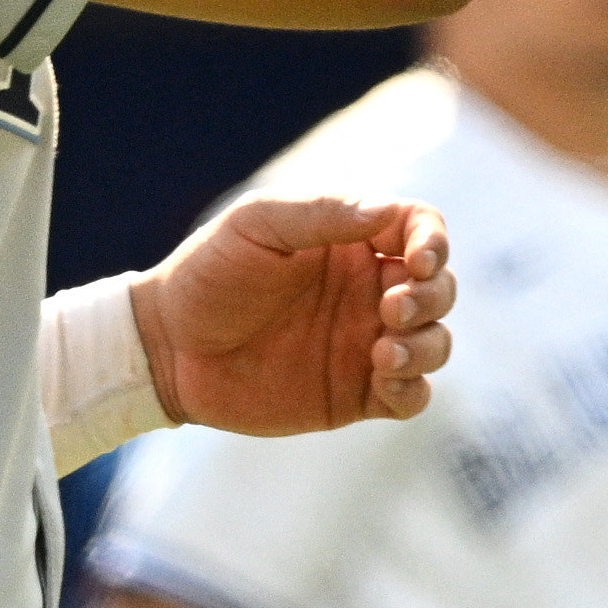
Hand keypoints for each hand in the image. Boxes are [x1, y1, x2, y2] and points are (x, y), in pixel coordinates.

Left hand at [134, 196, 452, 435]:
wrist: (167, 347)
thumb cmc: (208, 273)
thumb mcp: (257, 224)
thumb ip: (324, 212)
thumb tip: (389, 211)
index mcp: (353, 242)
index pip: (421, 228)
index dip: (434, 241)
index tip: (418, 261)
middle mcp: (369, 290)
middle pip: (440, 288)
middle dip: (431, 297)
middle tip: (390, 309)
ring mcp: (366, 343)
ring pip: (435, 342)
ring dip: (427, 345)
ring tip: (383, 352)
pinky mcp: (356, 394)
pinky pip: (412, 395)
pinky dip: (413, 388)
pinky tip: (383, 379)